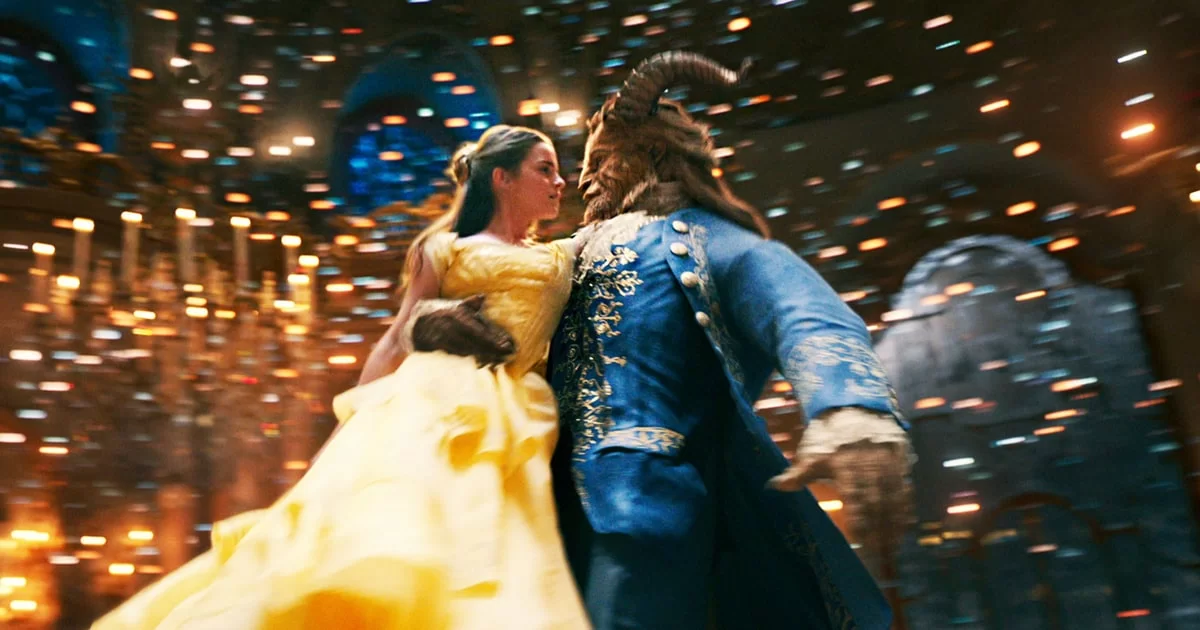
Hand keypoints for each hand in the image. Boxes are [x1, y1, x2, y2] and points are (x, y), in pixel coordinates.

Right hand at [410, 294, 515, 366]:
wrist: (414, 321)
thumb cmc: (441, 313)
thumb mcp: (454, 306)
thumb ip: (469, 304)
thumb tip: (482, 297)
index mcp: (456, 313)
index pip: (477, 328)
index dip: (492, 338)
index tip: (505, 345)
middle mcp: (449, 324)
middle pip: (474, 341)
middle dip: (490, 350)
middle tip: (504, 356)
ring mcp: (440, 336)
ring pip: (465, 350)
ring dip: (480, 356)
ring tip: (495, 361)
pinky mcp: (434, 346)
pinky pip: (453, 354)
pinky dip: (466, 358)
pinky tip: (478, 363)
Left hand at [768, 414, 913, 575]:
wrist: (856, 405)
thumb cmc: (829, 433)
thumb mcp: (812, 451)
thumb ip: (798, 473)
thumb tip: (775, 486)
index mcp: (847, 465)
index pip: (855, 499)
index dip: (860, 522)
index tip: (860, 543)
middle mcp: (870, 467)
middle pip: (877, 504)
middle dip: (879, 531)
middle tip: (880, 556)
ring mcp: (888, 466)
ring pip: (893, 500)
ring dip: (894, 526)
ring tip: (893, 549)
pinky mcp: (899, 464)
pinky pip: (904, 490)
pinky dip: (905, 510)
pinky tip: (904, 529)